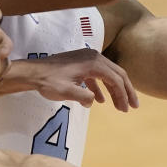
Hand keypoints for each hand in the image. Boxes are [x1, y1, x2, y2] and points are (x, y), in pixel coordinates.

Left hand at [16, 49, 138, 111]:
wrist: (33, 72)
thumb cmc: (48, 82)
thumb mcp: (67, 92)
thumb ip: (84, 97)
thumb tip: (94, 101)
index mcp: (93, 63)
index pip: (116, 79)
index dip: (123, 95)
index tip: (125, 110)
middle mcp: (94, 57)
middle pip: (117, 74)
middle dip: (126, 91)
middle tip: (133, 106)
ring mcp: (88, 58)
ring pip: (108, 74)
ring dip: (115, 89)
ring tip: (120, 105)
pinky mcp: (81, 62)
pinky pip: (97, 75)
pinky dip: (101, 87)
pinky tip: (101, 100)